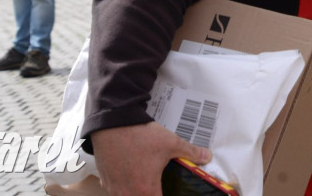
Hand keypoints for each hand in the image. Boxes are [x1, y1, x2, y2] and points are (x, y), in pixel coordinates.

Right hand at [90, 122, 211, 195]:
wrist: (112, 124)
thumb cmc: (141, 136)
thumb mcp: (171, 143)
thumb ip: (190, 152)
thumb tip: (207, 156)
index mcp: (146, 190)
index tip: (170, 191)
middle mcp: (127, 194)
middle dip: (151, 193)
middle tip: (157, 187)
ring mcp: (113, 188)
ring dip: (135, 192)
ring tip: (143, 182)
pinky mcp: (105, 180)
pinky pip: (115, 191)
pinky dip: (122, 187)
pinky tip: (129, 176)